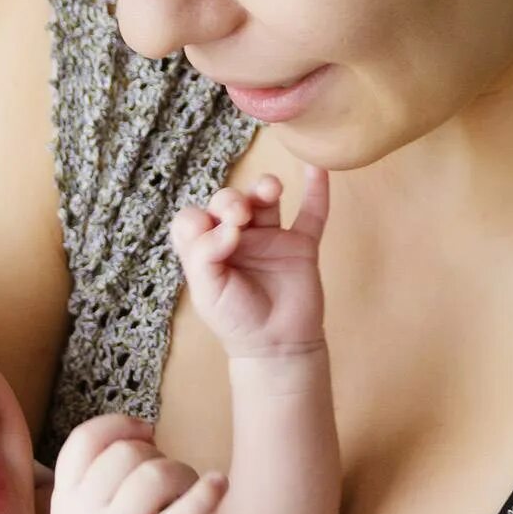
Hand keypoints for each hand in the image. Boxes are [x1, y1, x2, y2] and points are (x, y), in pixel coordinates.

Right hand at [50, 415, 226, 513]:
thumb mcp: (81, 511)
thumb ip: (98, 470)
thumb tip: (145, 430)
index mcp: (64, 496)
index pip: (84, 439)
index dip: (119, 424)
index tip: (145, 431)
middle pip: (125, 453)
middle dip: (155, 453)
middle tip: (166, 476)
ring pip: (153, 476)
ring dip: (180, 472)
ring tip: (185, 489)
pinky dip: (205, 496)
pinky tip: (219, 484)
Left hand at [170, 166, 329, 357]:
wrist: (277, 346)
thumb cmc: (235, 320)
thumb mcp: (206, 291)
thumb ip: (204, 254)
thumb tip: (227, 225)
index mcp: (207, 249)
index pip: (194, 218)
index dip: (200, 219)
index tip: (216, 235)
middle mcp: (236, 238)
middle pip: (228, 201)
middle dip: (230, 200)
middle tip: (240, 216)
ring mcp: (269, 239)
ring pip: (264, 200)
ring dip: (265, 186)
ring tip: (270, 189)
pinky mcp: (300, 245)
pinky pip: (311, 212)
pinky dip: (316, 190)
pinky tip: (318, 167)